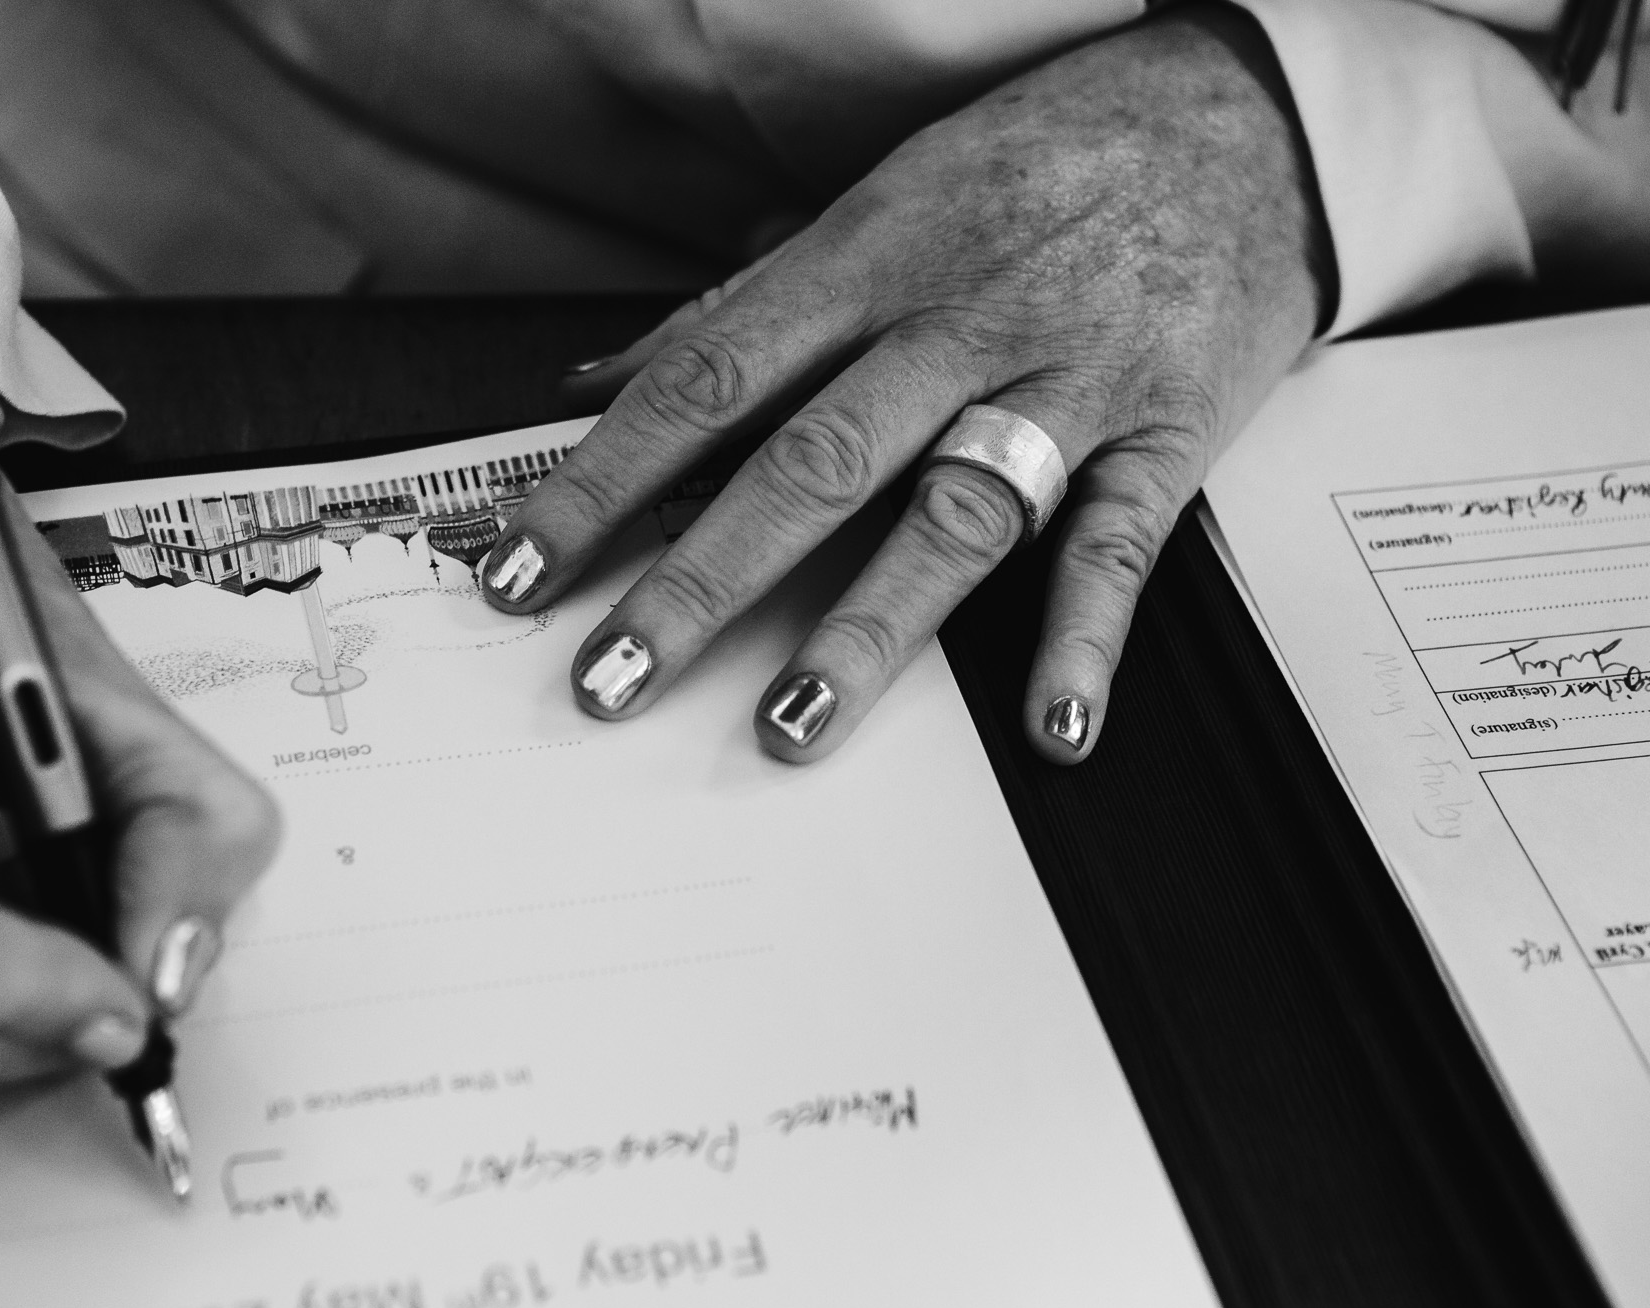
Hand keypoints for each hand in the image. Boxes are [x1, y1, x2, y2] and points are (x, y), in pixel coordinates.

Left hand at [482, 5, 1332, 761]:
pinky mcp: (1170, 431)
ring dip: (864, 631)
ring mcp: (1066, 380)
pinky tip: (1050, 725)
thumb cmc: (1042, 161)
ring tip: (787, 730)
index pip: (705, 381)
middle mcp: (957, 321)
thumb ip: (742, 303)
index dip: (602, 481)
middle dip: (698, 581)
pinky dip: (1086, 637)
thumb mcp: (880, 200)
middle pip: (808, 462)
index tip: (522, 568)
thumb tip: (599, 380)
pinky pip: (1122, 542)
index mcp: (869, 257)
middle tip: (611, 679)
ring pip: (951, 514)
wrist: (1245, 117)